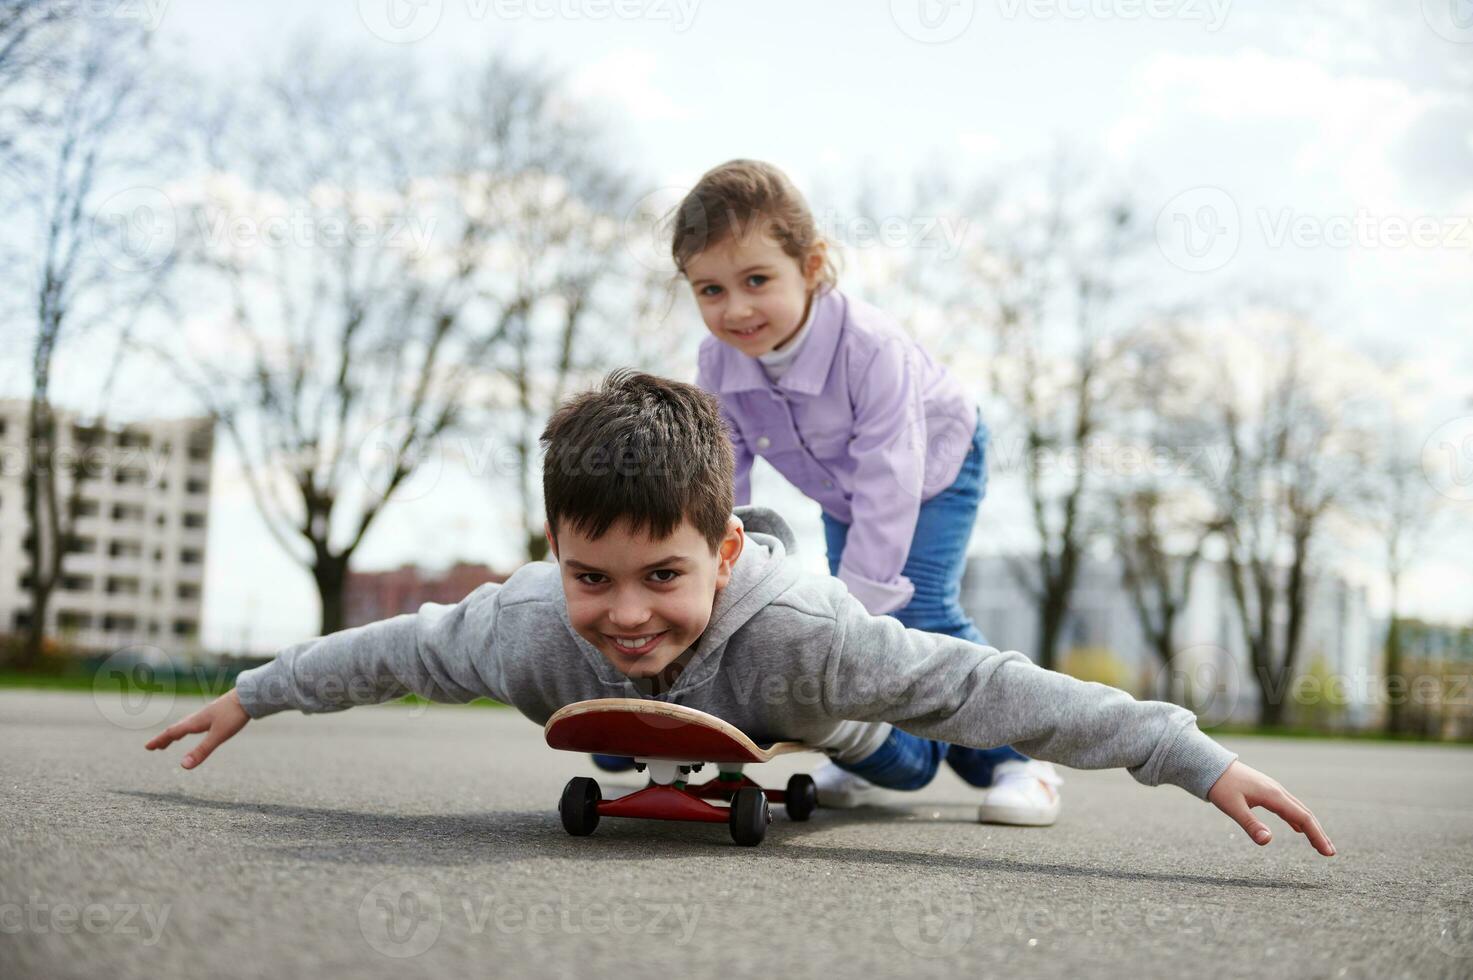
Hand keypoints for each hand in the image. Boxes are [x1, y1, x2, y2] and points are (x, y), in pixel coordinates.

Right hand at [145, 689, 249, 769]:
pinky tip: (197, 728)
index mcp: (195, 722)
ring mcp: (207, 714)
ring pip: (187, 725)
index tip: (147, 747)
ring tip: (171, 740)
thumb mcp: (218, 736)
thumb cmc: (234, 715)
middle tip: (154, 747)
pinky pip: (197, 722)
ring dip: (176, 733)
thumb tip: (183, 766)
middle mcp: (198, 717)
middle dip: (165, 738)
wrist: (250, 696)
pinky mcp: (217, 713)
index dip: (160, 740)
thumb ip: (201, 751)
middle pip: (177, 728)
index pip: (172, 732)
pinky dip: (189, 728)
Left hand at [1207, 760, 1334, 855]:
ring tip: (1319, 844)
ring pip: (1298, 810)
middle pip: (1305, 814)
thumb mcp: (1232, 807)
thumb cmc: (1220, 786)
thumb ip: (1251, 824)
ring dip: (1310, 827)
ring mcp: (1273, 790)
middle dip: (1319, 833)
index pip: (1303, 818)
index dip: (1317, 836)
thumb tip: (1268, 841)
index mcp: (1273, 795)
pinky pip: (1287, 807)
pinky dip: (1297, 819)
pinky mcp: (1266, 791)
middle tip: (1330, 853)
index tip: (1328, 852)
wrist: (1210, 764)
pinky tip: (1298, 829)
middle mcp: (1277, 791)